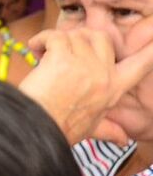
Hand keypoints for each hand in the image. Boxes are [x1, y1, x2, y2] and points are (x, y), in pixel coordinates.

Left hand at [21, 26, 152, 142]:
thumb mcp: (90, 129)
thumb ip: (109, 130)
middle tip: (63, 51)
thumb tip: (124, 140)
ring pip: (76, 35)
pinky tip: (34, 49)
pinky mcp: (61, 58)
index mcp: (113, 89)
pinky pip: (54, 36)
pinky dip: (41, 39)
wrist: (34, 130)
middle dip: (81, 38)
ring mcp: (84, 65)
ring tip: (44, 55)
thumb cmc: (59, 129)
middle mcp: (103, 74)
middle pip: (101, 37)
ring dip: (58, 41)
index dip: (151, 51)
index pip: (141, 65)